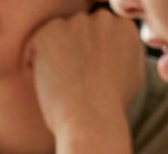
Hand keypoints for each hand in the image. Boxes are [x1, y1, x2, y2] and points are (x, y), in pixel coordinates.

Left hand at [28, 9, 142, 136]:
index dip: (88, 52)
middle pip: (78, 28)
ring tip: (61, 82)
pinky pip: (35, 41)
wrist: (91, 119)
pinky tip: (45, 80)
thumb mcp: (132, 76)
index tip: (85, 73)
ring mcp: (77, 24)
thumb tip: (116, 51)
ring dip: (53, 52)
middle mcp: (103, 19)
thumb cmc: (110, 107)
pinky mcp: (51, 33)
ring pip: (57, 33)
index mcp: (124, 27)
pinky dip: (34, 59)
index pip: (98, 30)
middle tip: (71, 79)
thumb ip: (125, 54)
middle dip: (71, 49)